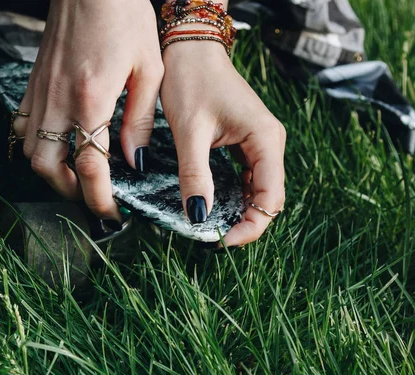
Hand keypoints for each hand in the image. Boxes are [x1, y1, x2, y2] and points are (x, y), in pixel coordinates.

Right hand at [13, 0, 163, 226]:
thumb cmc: (125, 17)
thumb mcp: (149, 68)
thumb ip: (139, 119)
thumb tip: (134, 161)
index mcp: (91, 99)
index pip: (89, 166)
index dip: (100, 199)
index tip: (113, 214)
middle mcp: (58, 101)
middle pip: (48, 169)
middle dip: (70, 193)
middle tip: (93, 196)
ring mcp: (40, 92)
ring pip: (29, 152)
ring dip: (52, 173)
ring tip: (76, 176)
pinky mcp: (32, 83)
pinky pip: (21, 127)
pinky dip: (35, 147)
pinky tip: (56, 146)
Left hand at [160, 42, 285, 245]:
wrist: (190, 49)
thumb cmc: (191, 81)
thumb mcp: (189, 131)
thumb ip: (195, 175)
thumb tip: (197, 215)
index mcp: (265, 139)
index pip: (270, 197)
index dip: (251, 225)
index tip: (223, 240)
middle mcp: (269, 142)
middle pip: (267, 197)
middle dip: (244, 221)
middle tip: (213, 237)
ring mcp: (259, 142)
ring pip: (257, 189)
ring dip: (238, 209)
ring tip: (212, 225)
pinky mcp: (245, 142)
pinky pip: (246, 177)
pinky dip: (232, 194)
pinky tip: (214, 203)